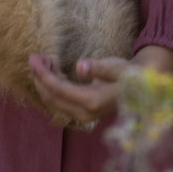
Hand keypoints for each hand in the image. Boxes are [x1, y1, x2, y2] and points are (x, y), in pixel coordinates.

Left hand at [28, 46, 172, 125]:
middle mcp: (84, 113)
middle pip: (51, 97)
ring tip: (44, 59)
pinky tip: (53, 68)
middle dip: (39, 77)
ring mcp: (82, 115)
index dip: (42, 74)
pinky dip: (52, 85)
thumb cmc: (128, 74)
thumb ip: (98, 68)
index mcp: (91, 101)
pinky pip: (60, 100)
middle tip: (35, 56)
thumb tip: (80, 66)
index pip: (57, 89)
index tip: (33, 58)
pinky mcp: (82, 111)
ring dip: (44, 81)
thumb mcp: (115, 67)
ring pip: (53, 100)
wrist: (140, 87)